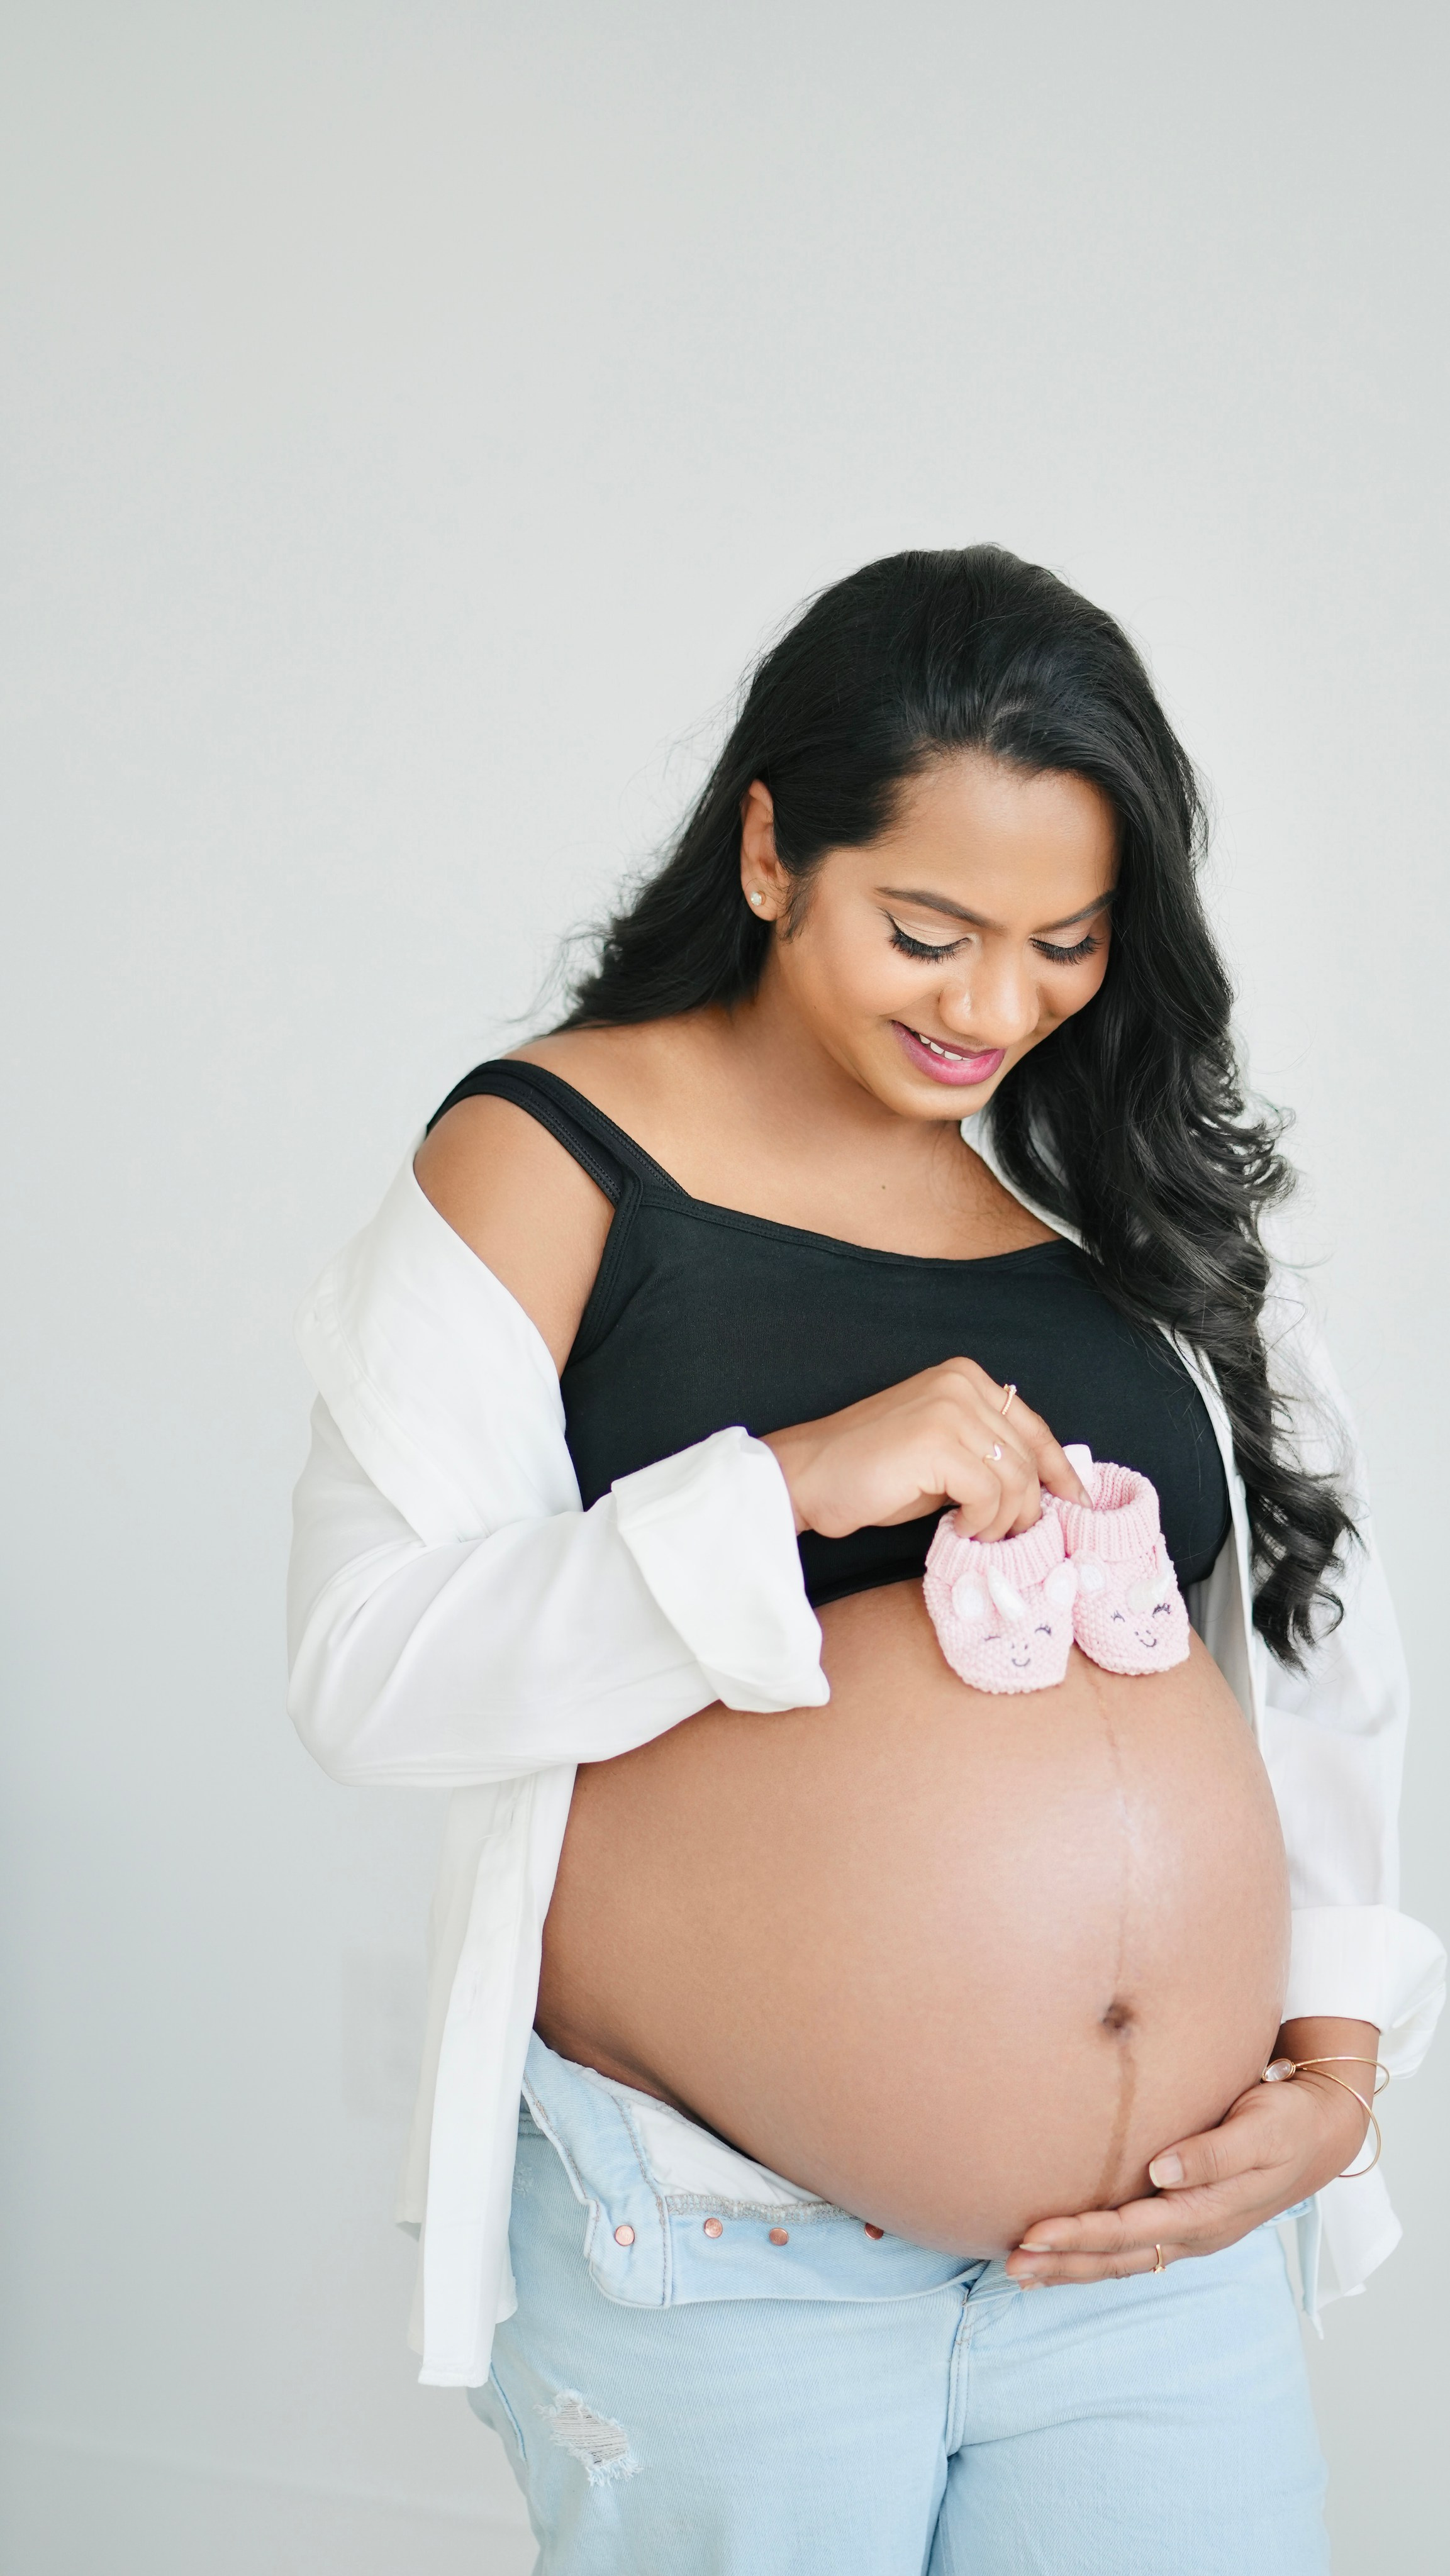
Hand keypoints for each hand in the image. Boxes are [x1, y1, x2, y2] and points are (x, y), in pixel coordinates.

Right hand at [761, 1360, 1089, 1542]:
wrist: (808, 1476)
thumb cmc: (870, 1471)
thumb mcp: (941, 1452)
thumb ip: (985, 1453)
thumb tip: (1039, 1488)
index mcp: (965, 1377)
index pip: (1033, 1426)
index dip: (1060, 1468)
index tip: (1075, 1501)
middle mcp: (961, 1383)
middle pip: (1029, 1455)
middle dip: (1029, 1506)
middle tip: (1012, 1538)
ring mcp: (948, 1408)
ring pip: (1015, 1478)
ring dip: (1003, 1520)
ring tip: (977, 1535)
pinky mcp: (936, 1441)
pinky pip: (989, 1493)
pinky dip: (982, 1522)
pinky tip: (959, 1529)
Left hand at [1006, 2018, 1380, 2285]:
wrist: (1321, 2130)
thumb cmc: (1287, 2120)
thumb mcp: (1260, 2129)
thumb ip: (1213, 2152)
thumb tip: (1162, 2171)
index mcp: (1209, 2213)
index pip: (1132, 2231)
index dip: (1082, 2235)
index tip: (1034, 2233)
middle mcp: (1196, 2233)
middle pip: (1119, 2258)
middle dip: (1063, 2263)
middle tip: (1010, 2264)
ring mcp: (1191, 2233)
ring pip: (1122, 2261)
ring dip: (1072, 2268)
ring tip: (1021, 2271)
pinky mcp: (1187, 2222)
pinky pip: (1133, 2250)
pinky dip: (1095, 2257)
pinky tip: (1064, 2256)